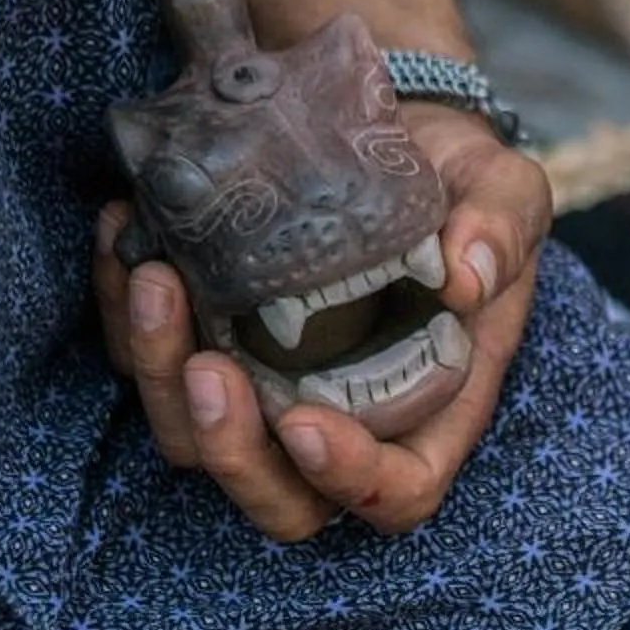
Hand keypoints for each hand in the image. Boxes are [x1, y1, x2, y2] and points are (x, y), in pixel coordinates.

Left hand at [93, 104, 548, 539]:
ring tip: (154, 278)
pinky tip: (124, 235)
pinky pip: (145, 362)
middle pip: (278, 498)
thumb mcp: (506, 190)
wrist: (397, 131)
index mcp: (427, 407)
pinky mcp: (207, 337)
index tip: (303, 422)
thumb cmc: (462, 181)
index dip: (350, 480)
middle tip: (208, 366)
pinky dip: (123, 312)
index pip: (396, 490)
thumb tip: (466, 276)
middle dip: (231, 452)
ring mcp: (265, 385)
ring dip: (160, 374)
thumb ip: (501, 228)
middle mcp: (341, 417)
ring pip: (193, 439)